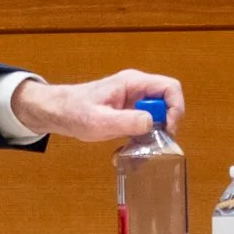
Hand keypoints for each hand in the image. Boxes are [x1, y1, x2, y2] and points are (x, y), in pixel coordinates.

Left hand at [9, 69, 187, 142]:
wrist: (58, 112)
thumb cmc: (73, 111)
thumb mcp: (98, 120)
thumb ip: (125, 120)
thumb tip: (151, 122)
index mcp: (133, 83)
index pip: (170, 88)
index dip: (176, 108)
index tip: (167, 129)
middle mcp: (137, 89)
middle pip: (168, 103)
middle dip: (166, 125)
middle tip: (155, 143)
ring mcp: (134, 101)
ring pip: (159, 117)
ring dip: (153, 135)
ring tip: (138, 150)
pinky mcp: (130, 113)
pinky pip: (146, 125)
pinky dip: (141, 139)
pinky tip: (127, 149)